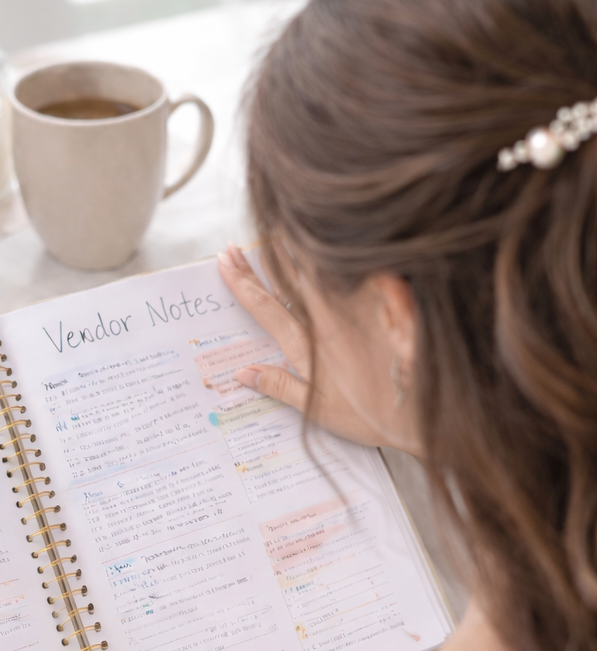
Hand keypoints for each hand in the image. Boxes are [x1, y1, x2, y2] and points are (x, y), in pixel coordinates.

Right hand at [217, 243, 386, 447]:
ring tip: (274, 234)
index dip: (242, 285)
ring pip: (316, 270)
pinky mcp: (383, 301)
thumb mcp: (320, 412)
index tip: (224, 262)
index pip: (266, 308)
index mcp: (307, 346)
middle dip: (257, 263)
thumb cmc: (375, 416)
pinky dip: (334, 260)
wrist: (425, 410)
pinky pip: (353, 273)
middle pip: (285, 281)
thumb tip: (242, 373)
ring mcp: (355, 307)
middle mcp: (327, 320)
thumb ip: (281, 387)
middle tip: (236, 247)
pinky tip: (324, 248)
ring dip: (292, 251)